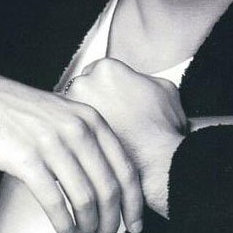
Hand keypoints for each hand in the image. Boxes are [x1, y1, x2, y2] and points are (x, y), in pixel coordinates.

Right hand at [0, 61, 142, 232]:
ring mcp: (53, 143)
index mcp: (91, 118)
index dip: (134, 201)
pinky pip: (54, 201)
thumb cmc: (23, 109)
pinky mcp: (27, 159)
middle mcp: (77, 129)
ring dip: (88, 226)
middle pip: (109, 187)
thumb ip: (88, 137)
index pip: (125, 166)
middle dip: (112, 221)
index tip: (135, 222)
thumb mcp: (66, 113)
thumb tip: (107, 178)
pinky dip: (64, 225)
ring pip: (85, 198)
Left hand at [67, 58, 187, 216]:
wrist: (156, 163)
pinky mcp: (67, 136)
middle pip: (82, 88)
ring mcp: (73, 110)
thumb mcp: (164, 88)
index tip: (113, 98)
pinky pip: (68, 134)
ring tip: (100, 133)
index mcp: (106, 68)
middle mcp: (84, 83)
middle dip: (92, 100)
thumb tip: (139, 83)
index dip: (107, 87)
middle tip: (108, 116)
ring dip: (81, 120)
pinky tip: (95, 147)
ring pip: (72, 112)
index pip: (98, 71)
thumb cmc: (161, 127)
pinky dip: (77, 139)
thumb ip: (145, 79)